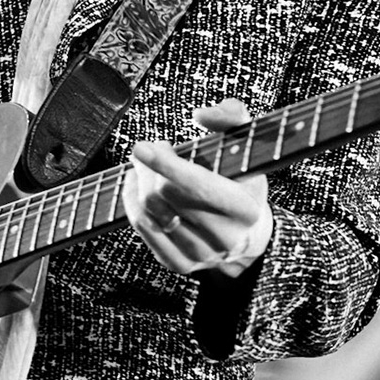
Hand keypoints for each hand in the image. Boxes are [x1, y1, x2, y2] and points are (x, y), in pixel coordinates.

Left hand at [122, 98, 272, 278]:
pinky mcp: (180, 264)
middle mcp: (226, 238)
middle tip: (153, 150)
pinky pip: (142, 228)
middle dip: (150, 166)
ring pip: (150, 211)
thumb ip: (231, 117)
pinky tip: (137, 186)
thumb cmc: (241, 179)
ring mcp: (202, 255)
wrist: (248, 233)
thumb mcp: (246, 145)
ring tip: (146, 166)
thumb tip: (202, 114)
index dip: (167, 165)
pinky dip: (132, 202)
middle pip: (165, 195)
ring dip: (138, 181)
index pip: (198, 187)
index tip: (142, 147)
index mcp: (246, 209)